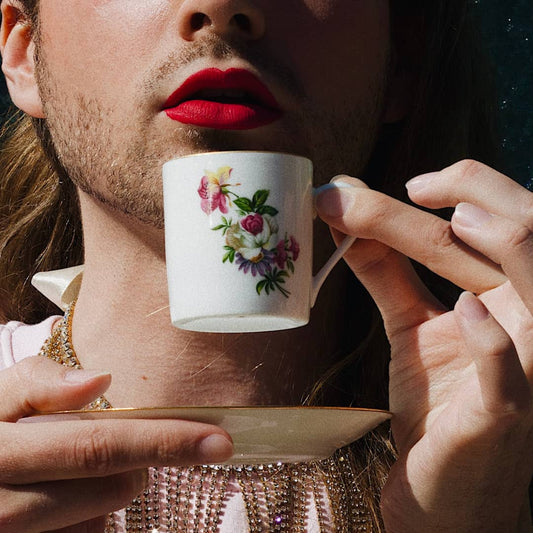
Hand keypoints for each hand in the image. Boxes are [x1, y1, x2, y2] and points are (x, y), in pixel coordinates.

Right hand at [0, 357, 232, 532]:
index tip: (217, 440)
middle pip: (114, 489)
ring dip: (110, 493)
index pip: (99, 447)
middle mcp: (5, 508)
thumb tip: (100, 380)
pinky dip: (90, 518)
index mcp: (3, 454)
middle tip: (125, 445)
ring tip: (79, 471)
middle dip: (139, 465)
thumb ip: (39, 383)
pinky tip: (68, 499)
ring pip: (103, 521)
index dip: (163, 442)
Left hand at [316, 160, 532, 531]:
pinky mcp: (504, 414)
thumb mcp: (410, 325)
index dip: (463, 185)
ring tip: (456, 217)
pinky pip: (511, 371)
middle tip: (416, 184)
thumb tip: (347, 217)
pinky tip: (470, 309)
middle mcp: (527, 320)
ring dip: (505, 243)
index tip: (405, 179)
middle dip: (479, 193)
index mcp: (508, 295)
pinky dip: (494, 337)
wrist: (442, 486)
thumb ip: (386, 271)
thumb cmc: (438, 402)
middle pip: (525, 237)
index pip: (495, 224)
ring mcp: (527, 367)